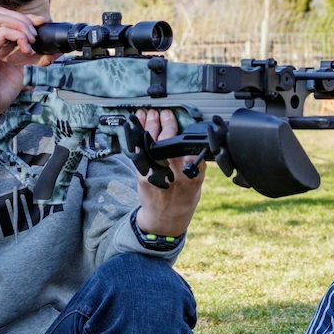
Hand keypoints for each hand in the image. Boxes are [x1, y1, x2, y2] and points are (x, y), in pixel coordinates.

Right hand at [0, 7, 47, 124]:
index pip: (3, 18)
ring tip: (32, 42)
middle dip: (23, 19)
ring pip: (0, 18)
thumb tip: (55, 52)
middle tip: (36, 35)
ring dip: (21, 26)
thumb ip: (34, 59)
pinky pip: (2, 33)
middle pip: (0, 12)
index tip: (42, 24)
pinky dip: (18, 37)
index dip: (24, 17)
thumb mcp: (21, 71)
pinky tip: (27, 49)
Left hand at [134, 109, 205, 236]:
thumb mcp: (198, 185)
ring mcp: (155, 175)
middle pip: (169, 144)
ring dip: (150, 126)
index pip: (191, 152)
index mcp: (192, 177)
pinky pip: (138, 151)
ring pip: (151, 145)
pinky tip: (135, 125)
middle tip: (165, 113)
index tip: (185, 124)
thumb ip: (196, 165)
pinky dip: (136, 136)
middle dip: (166, 125)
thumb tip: (194, 141)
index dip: (186, 136)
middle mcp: (173, 176)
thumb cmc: (183, 200)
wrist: (164, 220)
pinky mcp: (141, 175)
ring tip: (150, 114)